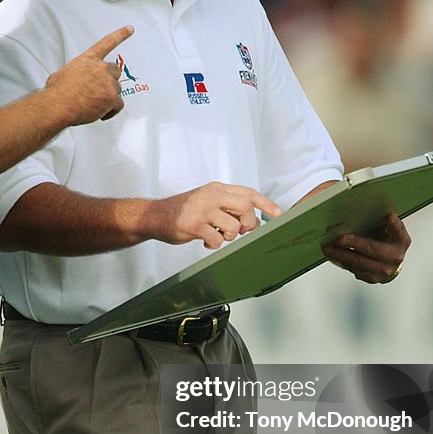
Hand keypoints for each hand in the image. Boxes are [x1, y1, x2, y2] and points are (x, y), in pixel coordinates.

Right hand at [46, 26, 131, 124]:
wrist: (59, 105)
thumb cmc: (57, 92)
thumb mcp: (61, 74)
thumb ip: (73, 73)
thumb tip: (70, 80)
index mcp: (88, 59)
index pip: (107, 43)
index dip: (121, 34)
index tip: (130, 29)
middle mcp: (100, 68)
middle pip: (115, 72)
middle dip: (109, 82)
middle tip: (98, 91)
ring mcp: (108, 82)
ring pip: (117, 90)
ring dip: (108, 98)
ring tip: (93, 104)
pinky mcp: (112, 97)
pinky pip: (118, 105)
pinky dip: (111, 111)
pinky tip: (101, 113)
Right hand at [151, 182, 281, 249]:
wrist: (154, 215)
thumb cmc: (183, 210)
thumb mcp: (207, 201)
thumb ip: (228, 207)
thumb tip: (253, 222)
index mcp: (217, 189)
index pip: (248, 193)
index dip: (266, 203)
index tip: (278, 213)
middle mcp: (211, 196)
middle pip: (246, 207)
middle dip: (248, 223)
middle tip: (239, 231)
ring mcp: (202, 210)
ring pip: (233, 226)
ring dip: (229, 236)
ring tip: (217, 235)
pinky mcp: (194, 225)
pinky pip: (216, 239)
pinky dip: (214, 245)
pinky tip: (206, 241)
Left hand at [321, 212, 410, 283]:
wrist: (390, 261)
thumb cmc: (386, 238)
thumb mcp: (387, 227)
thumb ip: (379, 219)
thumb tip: (359, 209)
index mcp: (401, 239)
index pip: (398, 230)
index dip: (393, 224)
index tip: (388, 216)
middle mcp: (395, 256)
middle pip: (371, 249)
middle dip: (352, 243)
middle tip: (338, 238)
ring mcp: (384, 270)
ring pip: (358, 262)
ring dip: (340, 254)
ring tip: (327, 247)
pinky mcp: (372, 278)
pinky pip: (354, 269)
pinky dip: (341, 261)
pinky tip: (332, 254)